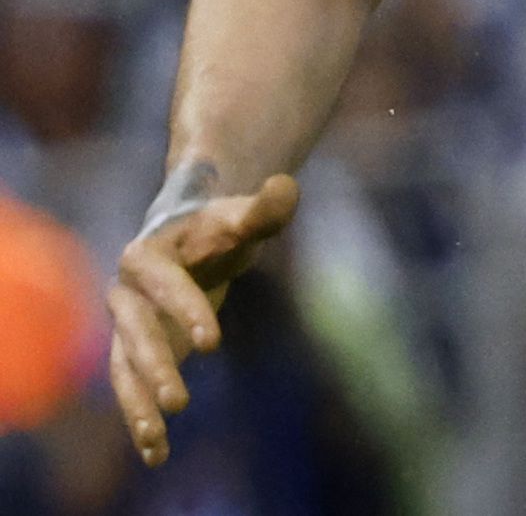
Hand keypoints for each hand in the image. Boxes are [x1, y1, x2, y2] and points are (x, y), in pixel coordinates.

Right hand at [107, 174, 299, 465]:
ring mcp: (125, 325)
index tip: (213, 343)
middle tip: (181, 402)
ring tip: (157, 439)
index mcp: (146, 254)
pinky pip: (130, 388)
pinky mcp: (133, 353)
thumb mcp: (244, 217)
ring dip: (137, 405)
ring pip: (124, 369)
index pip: (165, 284)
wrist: (191, 238)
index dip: (185, 310)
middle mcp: (125, 292)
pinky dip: (140, 419)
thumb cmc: (220, 227)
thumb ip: (265, 208)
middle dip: (157, 368)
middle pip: (137, 333)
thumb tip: (285, 186)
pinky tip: (157, 454)